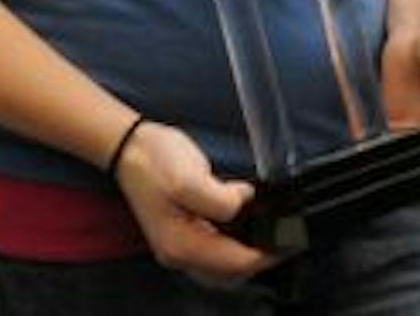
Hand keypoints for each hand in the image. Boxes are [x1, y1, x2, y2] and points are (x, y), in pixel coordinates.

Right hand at [110, 120, 270, 283]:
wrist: (131, 147)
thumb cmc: (155, 161)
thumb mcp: (189, 178)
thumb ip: (220, 199)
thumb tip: (244, 203)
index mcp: (181, 244)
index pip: (234, 264)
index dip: (265, 256)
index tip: (289, 241)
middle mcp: (178, 253)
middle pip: (229, 273)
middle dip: (259, 260)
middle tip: (285, 240)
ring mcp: (178, 246)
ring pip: (222, 266)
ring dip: (247, 256)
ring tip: (270, 235)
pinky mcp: (180, 235)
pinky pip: (214, 252)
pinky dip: (233, 247)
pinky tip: (246, 228)